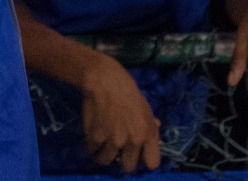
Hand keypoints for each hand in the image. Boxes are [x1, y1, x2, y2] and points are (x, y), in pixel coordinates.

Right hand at [77, 53, 161, 171]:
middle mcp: (133, 141)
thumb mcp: (145, 106)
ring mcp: (114, 140)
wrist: (104, 79)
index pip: (152, 163)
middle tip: (115, 150)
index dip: (143, 160)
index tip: (135, 154)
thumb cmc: (127, 90)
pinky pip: (91, 150)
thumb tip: (157, 125)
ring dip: (102, 154)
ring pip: (106, 161)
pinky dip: (90, 145)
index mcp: (148, 134)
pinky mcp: (96, 136)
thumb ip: (150, 122)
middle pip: (127, 167)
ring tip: (100, 144)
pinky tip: (91, 135)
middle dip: (120, 160)